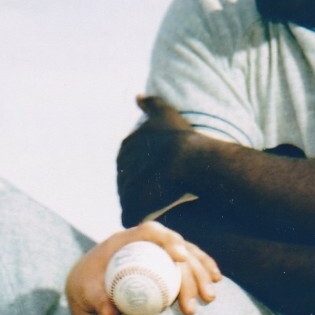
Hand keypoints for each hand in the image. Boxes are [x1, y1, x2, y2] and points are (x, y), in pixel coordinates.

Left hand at [67, 220, 220, 314]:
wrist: (91, 282)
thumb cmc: (88, 285)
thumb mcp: (88, 291)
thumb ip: (98, 300)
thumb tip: (110, 314)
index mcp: (126, 238)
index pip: (151, 232)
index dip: (169, 241)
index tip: (181, 257)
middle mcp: (147, 240)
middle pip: (177, 246)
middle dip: (192, 270)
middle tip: (199, 296)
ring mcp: (159, 249)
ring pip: (188, 253)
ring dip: (203, 272)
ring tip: (210, 296)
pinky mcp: (168, 259)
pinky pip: (191, 260)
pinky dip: (204, 270)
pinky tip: (216, 282)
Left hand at [116, 95, 205, 224]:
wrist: (191, 160)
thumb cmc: (181, 138)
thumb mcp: (164, 113)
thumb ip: (151, 103)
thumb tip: (137, 96)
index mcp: (126, 147)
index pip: (128, 159)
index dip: (143, 166)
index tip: (158, 171)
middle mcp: (122, 166)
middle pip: (127, 179)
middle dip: (139, 185)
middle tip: (158, 191)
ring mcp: (126, 187)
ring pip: (129, 198)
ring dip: (139, 203)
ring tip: (155, 206)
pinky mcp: (133, 205)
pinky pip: (131, 215)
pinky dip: (138, 217)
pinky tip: (150, 218)